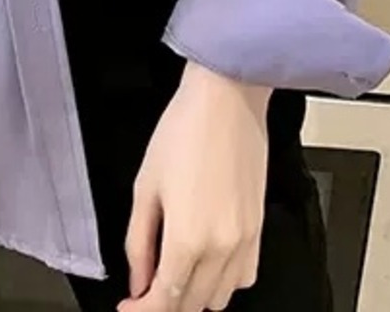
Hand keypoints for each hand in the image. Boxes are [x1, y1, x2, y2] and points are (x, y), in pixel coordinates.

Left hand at [120, 64, 270, 311]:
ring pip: (221, 298)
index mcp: (188, 239)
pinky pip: (245, 276)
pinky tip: (206, 262)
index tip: (129, 307)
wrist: (227, 99)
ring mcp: (246, 240)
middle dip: (166, 303)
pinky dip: (224, 281)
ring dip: (196, 295)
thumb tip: (137, 280)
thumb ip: (139, 241)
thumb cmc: (184, 130)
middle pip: (194, 305)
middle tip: (146, 286)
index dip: (143, 311)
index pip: (165, 301)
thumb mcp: (145, 186)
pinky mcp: (260, 228)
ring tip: (174, 272)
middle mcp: (222, 248)